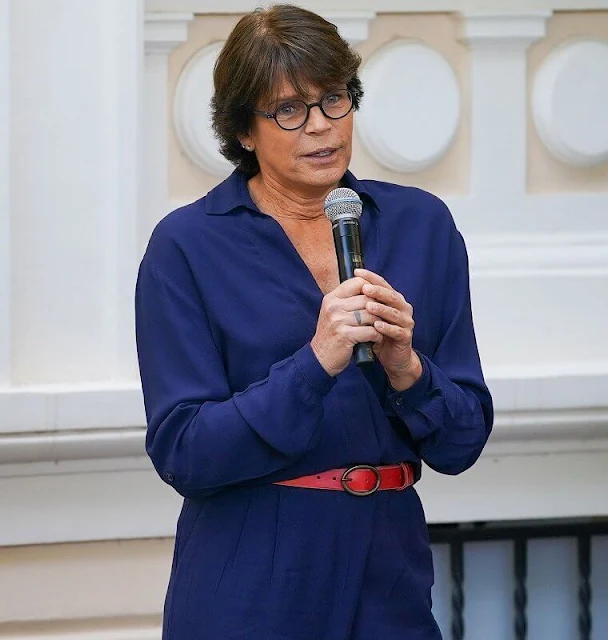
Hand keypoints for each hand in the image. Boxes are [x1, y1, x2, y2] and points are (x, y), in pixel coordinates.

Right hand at [311, 277, 382, 376]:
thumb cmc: (332, 335)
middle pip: (367, 299)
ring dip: (379, 323)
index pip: (357, 283)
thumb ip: (348, 301)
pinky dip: (377, 336)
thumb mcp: (334, 313)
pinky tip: (376, 339)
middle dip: (379, 308)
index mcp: (331, 298)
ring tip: (381, 328)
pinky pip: (370, 331)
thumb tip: (370, 287)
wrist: (320, 358)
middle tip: (384, 316)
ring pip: (371, 315)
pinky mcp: (345, 335)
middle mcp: (333, 307)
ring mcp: (338, 321)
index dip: (372, 289)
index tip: (378, 298)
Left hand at [354, 268, 421, 390]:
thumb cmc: (378, 333)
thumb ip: (363, 302)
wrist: (392, 357)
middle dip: (378, 291)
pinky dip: (387, 328)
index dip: (371, 277)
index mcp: (394, 300)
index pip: (383, 284)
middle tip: (365, 288)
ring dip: (381, 309)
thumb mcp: (369, 316)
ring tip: (368, 306)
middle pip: (391, 296)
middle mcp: (402, 308)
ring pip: (394, 313)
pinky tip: (376, 326)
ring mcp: (406, 322)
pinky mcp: (406, 336)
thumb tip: (345, 285)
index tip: (357, 271)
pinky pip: (397, 331)